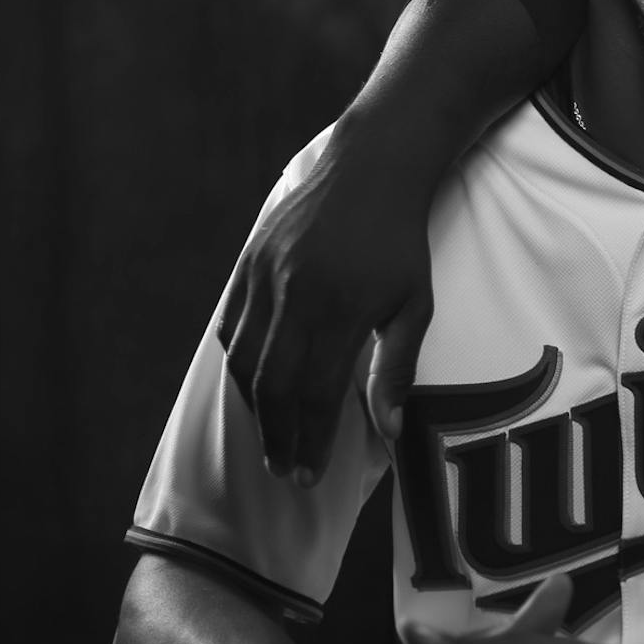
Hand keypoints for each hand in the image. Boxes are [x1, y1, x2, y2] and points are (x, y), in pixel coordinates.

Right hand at [218, 117, 436, 483]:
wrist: (371, 169)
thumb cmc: (401, 243)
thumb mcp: (414, 304)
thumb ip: (397, 368)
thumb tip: (389, 431)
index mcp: (338, 308)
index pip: (312, 393)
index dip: (308, 440)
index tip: (309, 474)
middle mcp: (293, 294)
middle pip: (270, 384)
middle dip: (277, 436)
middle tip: (286, 470)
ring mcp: (264, 275)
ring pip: (242, 358)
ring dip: (254, 406)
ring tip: (272, 436)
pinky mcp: (248, 261)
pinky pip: (230, 326)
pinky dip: (237, 363)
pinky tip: (253, 387)